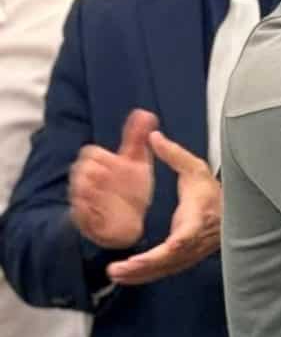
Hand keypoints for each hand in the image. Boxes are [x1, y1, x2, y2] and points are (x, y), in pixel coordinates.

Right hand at [68, 109, 156, 249]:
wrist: (128, 222)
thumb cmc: (131, 188)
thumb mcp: (138, 162)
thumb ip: (137, 139)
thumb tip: (145, 113)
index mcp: (98, 164)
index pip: (91, 152)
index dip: (107, 157)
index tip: (123, 163)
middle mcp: (86, 180)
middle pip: (82, 169)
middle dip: (99, 173)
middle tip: (118, 178)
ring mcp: (83, 200)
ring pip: (78, 191)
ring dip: (94, 192)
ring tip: (112, 195)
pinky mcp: (84, 221)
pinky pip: (79, 214)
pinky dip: (89, 212)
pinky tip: (104, 211)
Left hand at [105, 132, 220, 285]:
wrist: (233, 212)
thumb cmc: (212, 192)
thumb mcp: (196, 168)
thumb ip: (174, 154)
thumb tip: (154, 137)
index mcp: (197, 218)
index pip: (186, 235)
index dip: (173, 245)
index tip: (157, 251)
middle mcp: (195, 240)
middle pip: (171, 258)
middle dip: (144, 266)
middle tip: (119, 269)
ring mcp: (191, 252)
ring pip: (166, 268)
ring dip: (141, 274)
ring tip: (116, 274)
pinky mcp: (186, 258)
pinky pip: (166, 269)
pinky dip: (146, 274)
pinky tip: (127, 276)